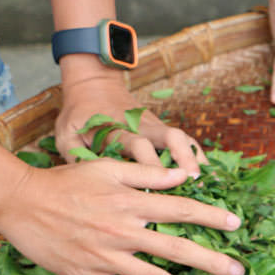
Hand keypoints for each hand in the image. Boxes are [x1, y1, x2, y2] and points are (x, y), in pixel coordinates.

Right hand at [0, 158, 244, 274]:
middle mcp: (123, 232)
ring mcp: (105, 257)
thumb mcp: (107, 168)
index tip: (237, 225)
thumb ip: (148, 174)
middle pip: (177, 249)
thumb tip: (185, 175)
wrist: (20, 202)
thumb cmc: (66, 181)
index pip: (182, 210)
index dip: (212, 217)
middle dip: (211, 262)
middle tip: (237, 272)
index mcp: (130, 203)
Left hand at [57, 70, 206, 175]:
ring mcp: (155, 125)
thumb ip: (75, 157)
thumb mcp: (66, 133)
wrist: (93, 85)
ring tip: (207, 183)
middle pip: (171, 137)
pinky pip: (186, 141)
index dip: (151, 165)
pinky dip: (198, 157)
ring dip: (196, 159)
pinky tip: (208, 177)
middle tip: (194, 183)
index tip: (158, 188)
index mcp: (116, 128)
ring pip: (183, 138)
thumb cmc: (79, 115)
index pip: (138, 145)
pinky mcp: (163, 128)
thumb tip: (89, 186)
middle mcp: (141, 125)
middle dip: (185, 159)